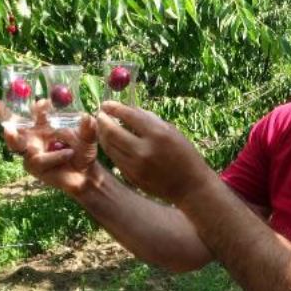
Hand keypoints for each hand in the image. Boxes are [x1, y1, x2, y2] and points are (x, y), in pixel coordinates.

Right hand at [0, 99, 105, 196]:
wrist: (85, 174)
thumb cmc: (83, 151)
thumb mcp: (88, 138)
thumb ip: (88, 128)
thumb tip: (87, 117)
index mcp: (43, 124)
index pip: (33, 111)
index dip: (34, 106)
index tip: (42, 101)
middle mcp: (33, 136)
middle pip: (13, 124)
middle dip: (2, 114)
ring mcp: (30, 151)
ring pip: (16, 144)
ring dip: (12, 137)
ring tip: (8, 131)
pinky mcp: (34, 166)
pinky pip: (39, 159)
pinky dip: (55, 156)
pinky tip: (68, 153)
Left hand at [96, 101, 212, 204]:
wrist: (191, 186)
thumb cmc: (185, 155)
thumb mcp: (172, 132)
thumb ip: (151, 121)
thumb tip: (130, 110)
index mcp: (158, 134)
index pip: (129, 116)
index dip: (115, 108)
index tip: (106, 104)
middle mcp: (144, 150)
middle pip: (113, 131)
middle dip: (102, 121)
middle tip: (99, 115)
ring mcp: (136, 165)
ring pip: (110, 146)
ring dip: (103, 134)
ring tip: (102, 127)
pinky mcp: (132, 177)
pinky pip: (115, 158)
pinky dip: (110, 148)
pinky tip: (111, 142)